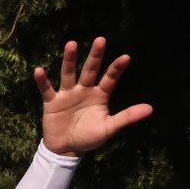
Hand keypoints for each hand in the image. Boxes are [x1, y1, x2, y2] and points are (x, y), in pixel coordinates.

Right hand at [37, 37, 152, 156]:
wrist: (66, 149)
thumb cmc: (89, 137)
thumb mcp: (109, 128)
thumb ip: (127, 117)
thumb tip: (150, 109)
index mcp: (99, 95)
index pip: (109, 78)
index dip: (116, 69)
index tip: (125, 57)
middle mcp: (84, 90)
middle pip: (90, 70)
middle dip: (95, 56)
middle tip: (101, 40)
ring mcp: (67, 94)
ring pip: (69, 74)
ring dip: (69, 60)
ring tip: (71, 44)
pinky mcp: (52, 102)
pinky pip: (47, 90)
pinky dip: (43, 81)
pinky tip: (39, 71)